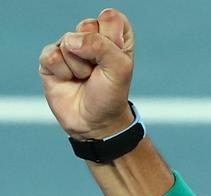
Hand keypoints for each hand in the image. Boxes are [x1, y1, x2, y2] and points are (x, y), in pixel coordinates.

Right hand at [38, 8, 135, 139]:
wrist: (95, 122)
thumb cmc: (111, 95)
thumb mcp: (120, 69)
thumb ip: (102, 46)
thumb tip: (71, 40)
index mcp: (114, 36)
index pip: (111, 17)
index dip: (113, 39)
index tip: (117, 58)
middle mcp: (91, 37)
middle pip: (87, 25)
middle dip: (95, 53)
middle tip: (98, 70)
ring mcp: (69, 47)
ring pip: (69, 42)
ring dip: (80, 67)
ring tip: (84, 78)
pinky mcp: (50, 59)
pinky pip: (51, 55)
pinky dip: (63, 72)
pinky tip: (68, 80)